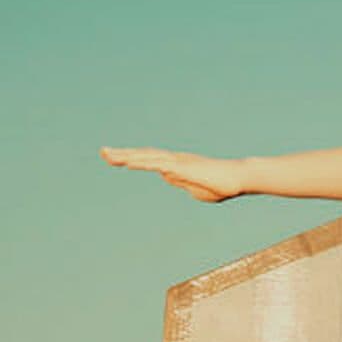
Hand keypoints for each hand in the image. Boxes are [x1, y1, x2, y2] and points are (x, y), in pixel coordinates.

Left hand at [99, 146, 245, 202]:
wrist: (239, 178)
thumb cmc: (223, 185)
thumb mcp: (197, 189)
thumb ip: (181, 182)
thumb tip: (168, 178)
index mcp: (177, 166)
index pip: (150, 161)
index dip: (133, 159)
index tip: (116, 159)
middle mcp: (174, 160)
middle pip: (143, 155)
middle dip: (122, 154)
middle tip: (102, 152)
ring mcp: (177, 162)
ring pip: (146, 156)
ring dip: (126, 156)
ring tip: (107, 155)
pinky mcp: (182, 166)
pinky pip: (157, 163)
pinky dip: (141, 162)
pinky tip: (127, 162)